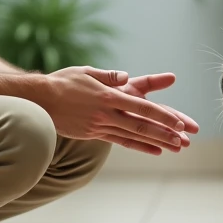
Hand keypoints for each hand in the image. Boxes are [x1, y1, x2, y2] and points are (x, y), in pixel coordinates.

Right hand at [36, 66, 190, 154]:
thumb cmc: (63, 82)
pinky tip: (155, 151)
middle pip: (141, 125)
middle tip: (184, 140)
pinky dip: (140, 146)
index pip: (141, 107)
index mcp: (108, 96)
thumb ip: (108, 75)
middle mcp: (107, 113)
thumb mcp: (86, 72)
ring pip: (134, 136)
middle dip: (165, 133)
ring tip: (176, 148)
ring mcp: (100, 126)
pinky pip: (121, 141)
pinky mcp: (94, 134)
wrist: (38, 102)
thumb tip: (125, 76)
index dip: (161, 115)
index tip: (178, 122)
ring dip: (156, 142)